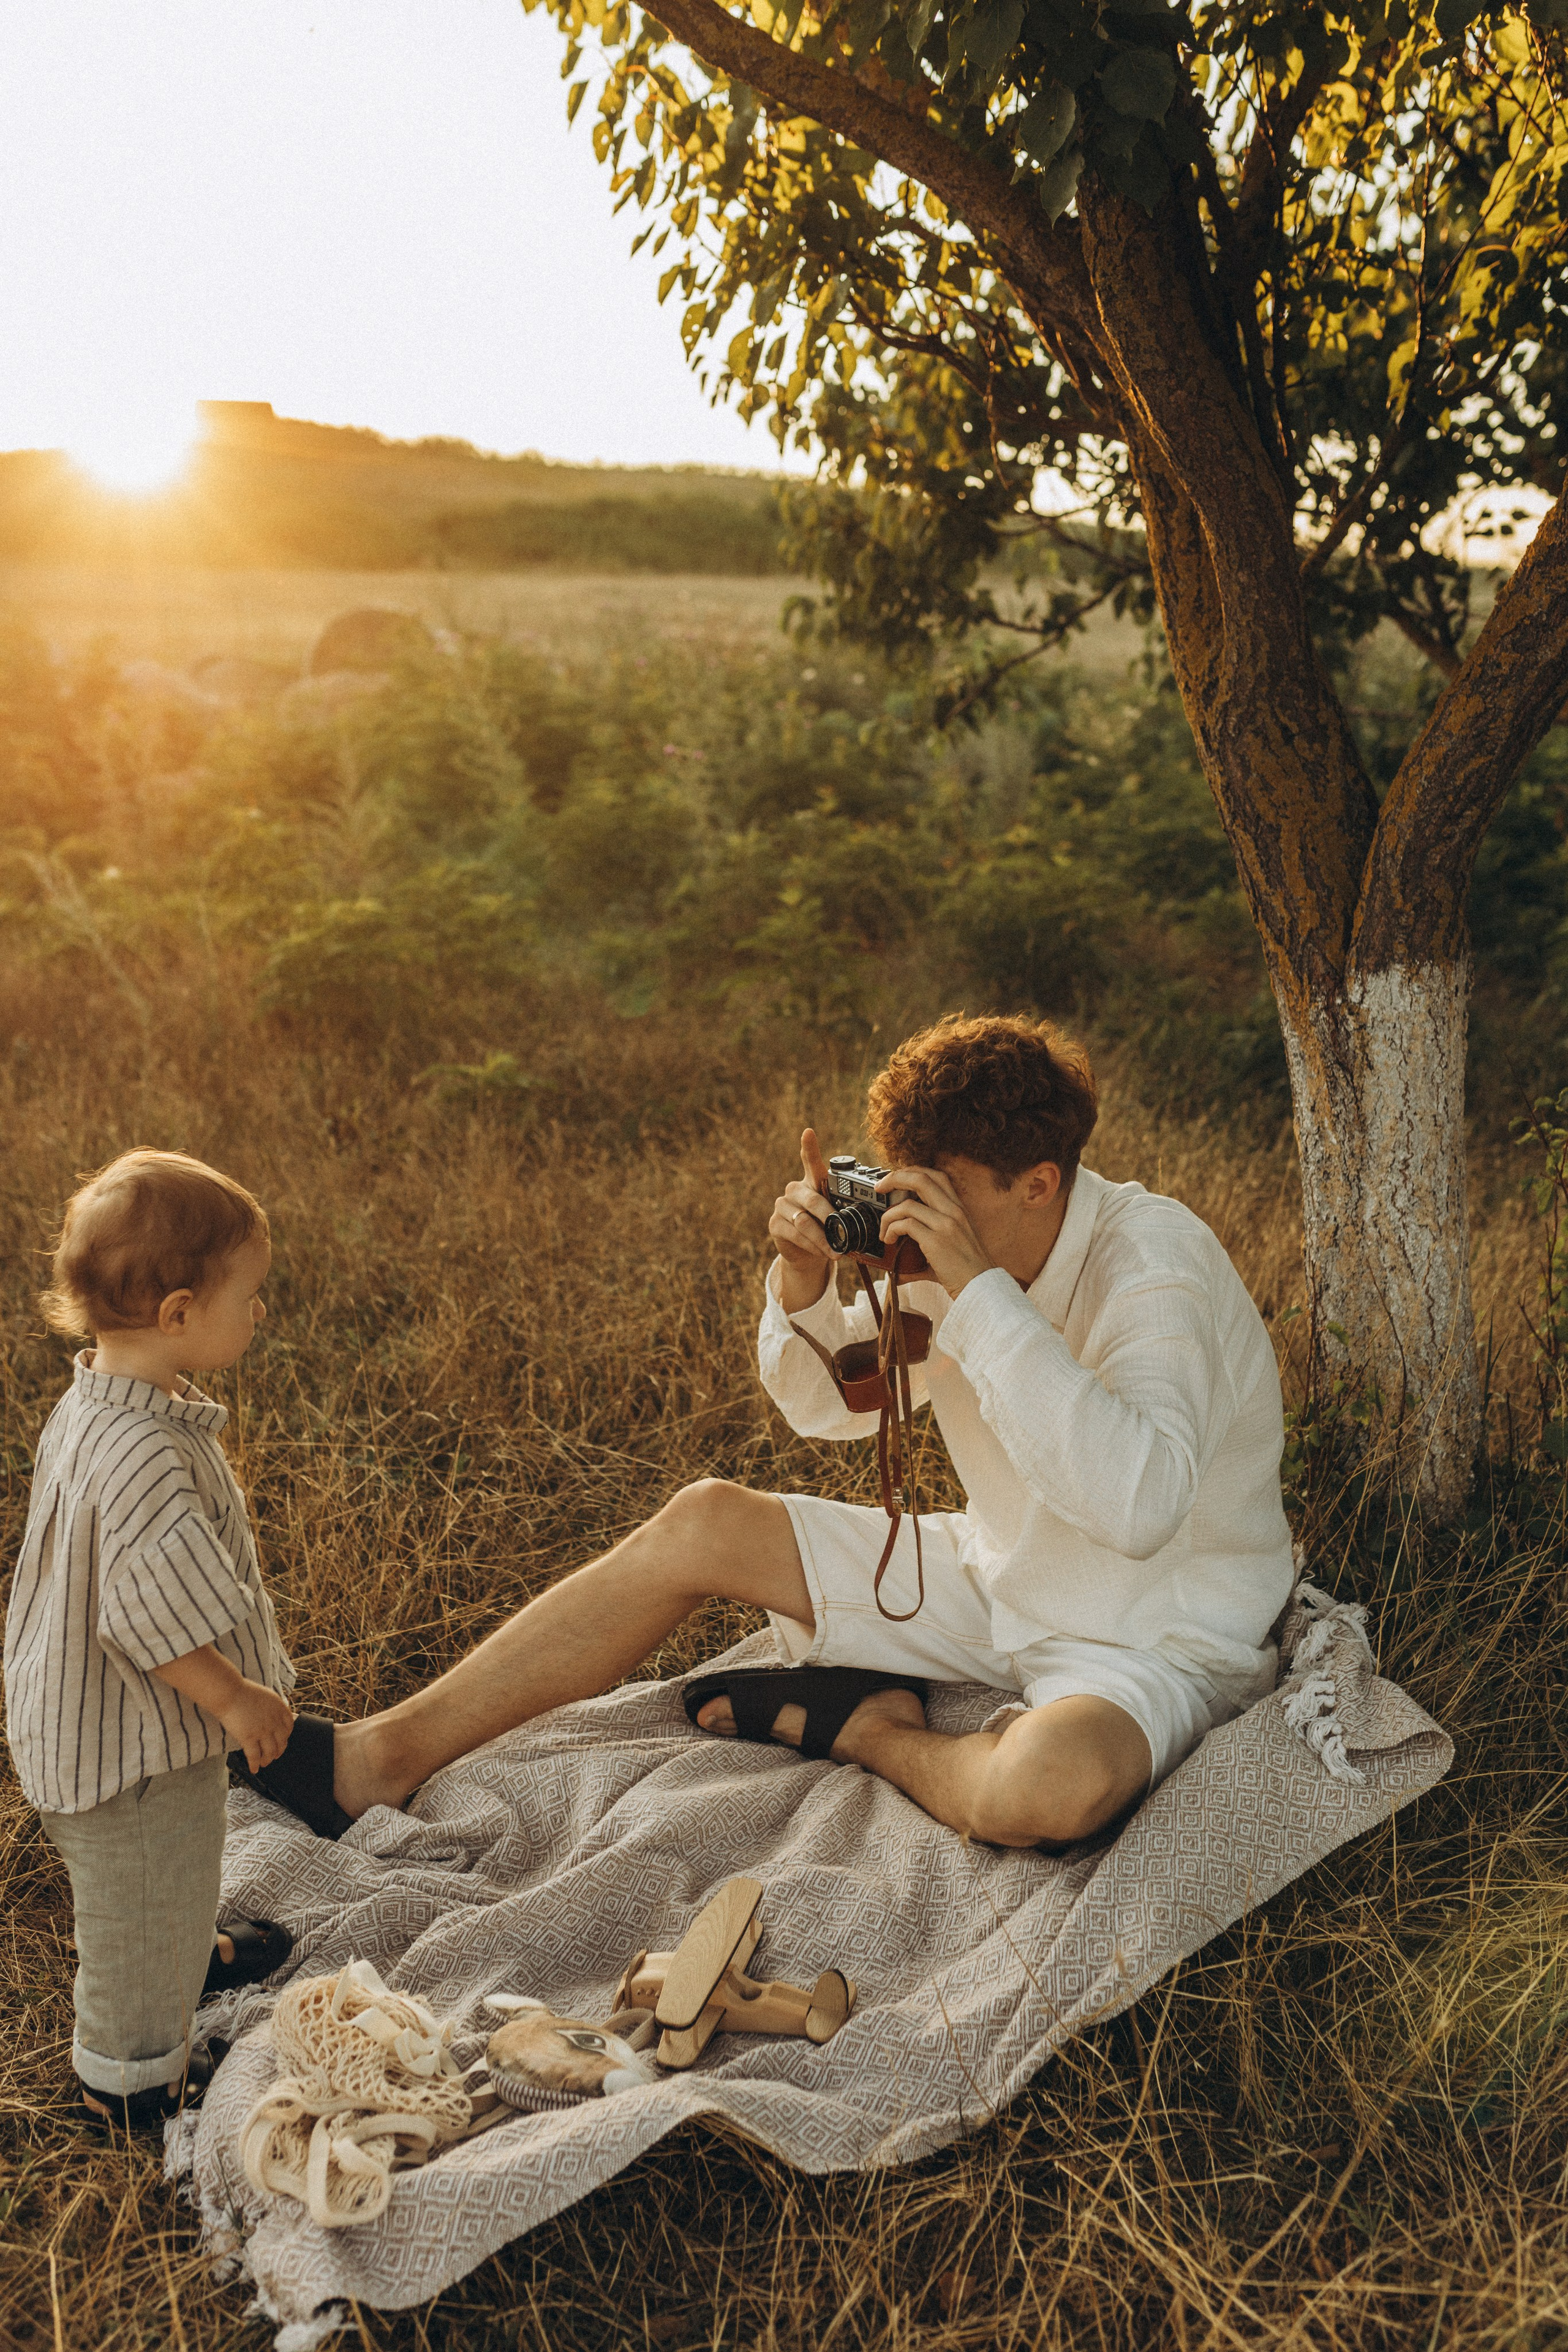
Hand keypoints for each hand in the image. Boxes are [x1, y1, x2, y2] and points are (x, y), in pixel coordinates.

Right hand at [222, 1679, 295, 1773]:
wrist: (228, 1692)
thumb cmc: (242, 1691)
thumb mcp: (265, 1695)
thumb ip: (271, 1707)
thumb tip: (272, 1716)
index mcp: (279, 1708)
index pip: (289, 1726)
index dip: (286, 1736)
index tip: (282, 1740)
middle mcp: (274, 1720)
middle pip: (281, 1741)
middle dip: (279, 1751)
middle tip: (275, 1756)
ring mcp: (263, 1730)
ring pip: (270, 1752)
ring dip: (267, 1760)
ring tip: (264, 1763)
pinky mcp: (249, 1738)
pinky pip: (254, 1756)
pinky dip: (255, 1764)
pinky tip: (254, 1769)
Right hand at [769, 1126, 834, 1312]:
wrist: (807, 1255)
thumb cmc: (827, 1230)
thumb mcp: (838, 1217)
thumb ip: (846, 1209)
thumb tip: (870, 1210)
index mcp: (812, 1182)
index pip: (810, 1161)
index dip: (809, 1147)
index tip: (809, 1132)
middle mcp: (794, 1189)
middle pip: (812, 1200)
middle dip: (830, 1219)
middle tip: (843, 1236)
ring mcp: (782, 1206)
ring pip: (804, 1221)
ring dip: (823, 1239)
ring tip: (836, 1252)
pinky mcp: (775, 1224)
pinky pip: (795, 1234)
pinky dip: (811, 1245)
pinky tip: (820, 1252)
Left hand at [877, 1166, 994, 1298]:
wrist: (982, 1287)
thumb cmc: (968, 1268)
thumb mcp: (956, 1241)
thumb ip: (935, 1233)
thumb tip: (906, 1245)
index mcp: (959, 1208)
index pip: (936, 1176)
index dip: (913, 1172)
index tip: (896, 1179)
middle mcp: (954, 1211)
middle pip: (921, 1179)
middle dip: (895, 1178)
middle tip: (880, 1188)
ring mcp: (946, 1225)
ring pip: (907, 1204)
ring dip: (888, 1216)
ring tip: (885, 1231)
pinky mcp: (936, 1241)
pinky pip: (905, 1225)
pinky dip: (892, 1229)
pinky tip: (890, 1240)